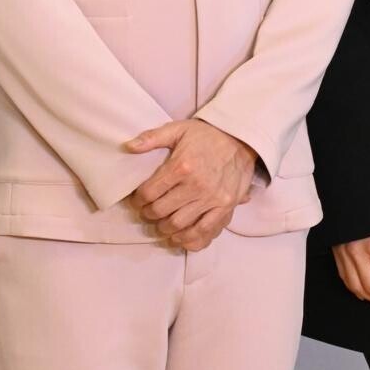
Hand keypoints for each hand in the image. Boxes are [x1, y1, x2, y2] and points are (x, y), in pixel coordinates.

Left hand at [126, 121, 256, 247]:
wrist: (241, 139)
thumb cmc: (207, 135)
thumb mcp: (178, 129)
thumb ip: (152, 137)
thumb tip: (128, 146)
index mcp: (182, 166)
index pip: (149, 193)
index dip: (138, 200)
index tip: (137, 200)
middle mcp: (196, 185)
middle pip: (162, 211)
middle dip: (149, 214)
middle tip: (148, 212)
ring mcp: (212, 199)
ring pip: (179, 225)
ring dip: (165, 229)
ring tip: (162, 225)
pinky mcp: (225, 208)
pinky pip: (205, 232)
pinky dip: (189, 240)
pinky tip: (180, 238)